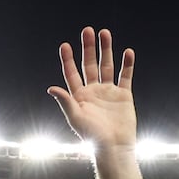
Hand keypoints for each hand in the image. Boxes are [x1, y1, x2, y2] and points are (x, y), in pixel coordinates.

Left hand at [46, 27, 136, 149]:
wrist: (114, 147)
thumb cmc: (92, 136)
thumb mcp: (75, 118)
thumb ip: (65, 101)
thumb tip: (51, 88)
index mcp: (79, 96)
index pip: (72, 74)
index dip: (68, 60)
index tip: (65, 45)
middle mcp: (93, 91)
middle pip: (90, 64)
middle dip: (88, 48)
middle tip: (87, 30)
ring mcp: (108, 92)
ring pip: (107, 66)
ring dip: (106, 50)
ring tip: (105, 33)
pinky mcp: (124, 95)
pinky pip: (125, 76)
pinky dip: (127, 64)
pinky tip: (127, 52)